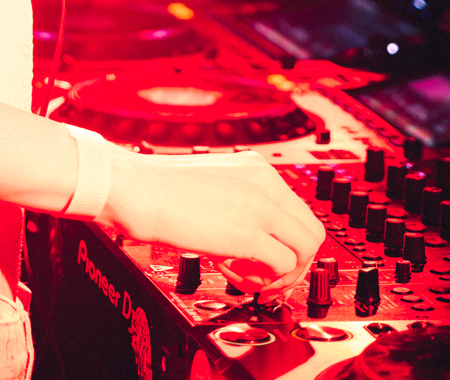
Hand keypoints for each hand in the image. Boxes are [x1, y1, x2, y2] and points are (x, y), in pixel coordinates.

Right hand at [105, 148, 324, 296]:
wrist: (137, 189)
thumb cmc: (163, 190)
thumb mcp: (215, 188)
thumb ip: (241, 206)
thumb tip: (255, 243)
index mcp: (257, 168)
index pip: (300, 211)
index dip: (290, 244)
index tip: (272, 261)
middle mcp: (265, 183)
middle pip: (312, 232)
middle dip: (295, 264)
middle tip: (268, 278)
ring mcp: (259, 207)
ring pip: (305, 250)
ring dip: (282, 275)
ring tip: (249, 278)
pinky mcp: (247, 233)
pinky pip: (282, 266)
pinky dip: (264, 280)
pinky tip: (234, 274)